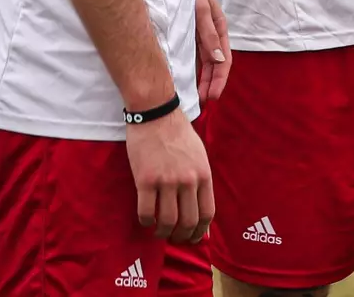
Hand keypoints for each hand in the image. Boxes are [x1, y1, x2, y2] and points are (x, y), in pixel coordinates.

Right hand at [125, 109, 213, 242]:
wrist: (156, 114)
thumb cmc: (178, 134)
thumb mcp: (199, 155)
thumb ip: (200, 180)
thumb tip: (200, 207)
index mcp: (204, 174)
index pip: (207, 213)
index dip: (200, 231)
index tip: (192, 237)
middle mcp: (188, 180)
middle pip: (188, 221)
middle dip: (182, 236)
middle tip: (174, 238)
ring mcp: (166, 181)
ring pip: (167, 221)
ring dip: (163, 233)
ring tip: (159, 232)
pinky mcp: (145, 180)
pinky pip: (146, 212)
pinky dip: (145, 222)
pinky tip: (145, 220)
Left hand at [195, 0, 230, 103]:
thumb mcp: (201, 8)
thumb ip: (208, 33)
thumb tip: (218, 59)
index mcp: (219, 28)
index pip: (223, 59)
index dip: (219, 79)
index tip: (212, 96)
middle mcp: (210, 34)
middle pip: (214, 64)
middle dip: (211, 83)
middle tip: (204, 102)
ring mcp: (198, 35)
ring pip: (203, 62)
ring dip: (202, 79)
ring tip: (197, 96)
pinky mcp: (186, 34)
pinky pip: (191, 55)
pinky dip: (192, 68)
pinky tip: (187, 79)